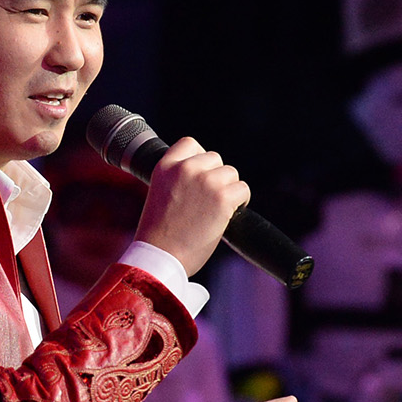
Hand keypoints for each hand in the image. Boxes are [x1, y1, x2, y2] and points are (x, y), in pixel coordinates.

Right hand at [134, 135, 247, 274]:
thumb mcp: (160, 194)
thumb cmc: (159, 234)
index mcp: (165, 166)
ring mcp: (205, 181)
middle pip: (215, 159)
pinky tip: (229, 215)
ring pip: (231, 174)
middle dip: (216, 178)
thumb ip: (178, 179)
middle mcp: (186, 168)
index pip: (190, 144)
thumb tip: (204, 175)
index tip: (200, 175)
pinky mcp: (222, 198)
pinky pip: (243, 190)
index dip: (200, 158)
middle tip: (208, 201)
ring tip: (217, 210)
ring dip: (228, 190)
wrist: (160, 257)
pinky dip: (241, 202)